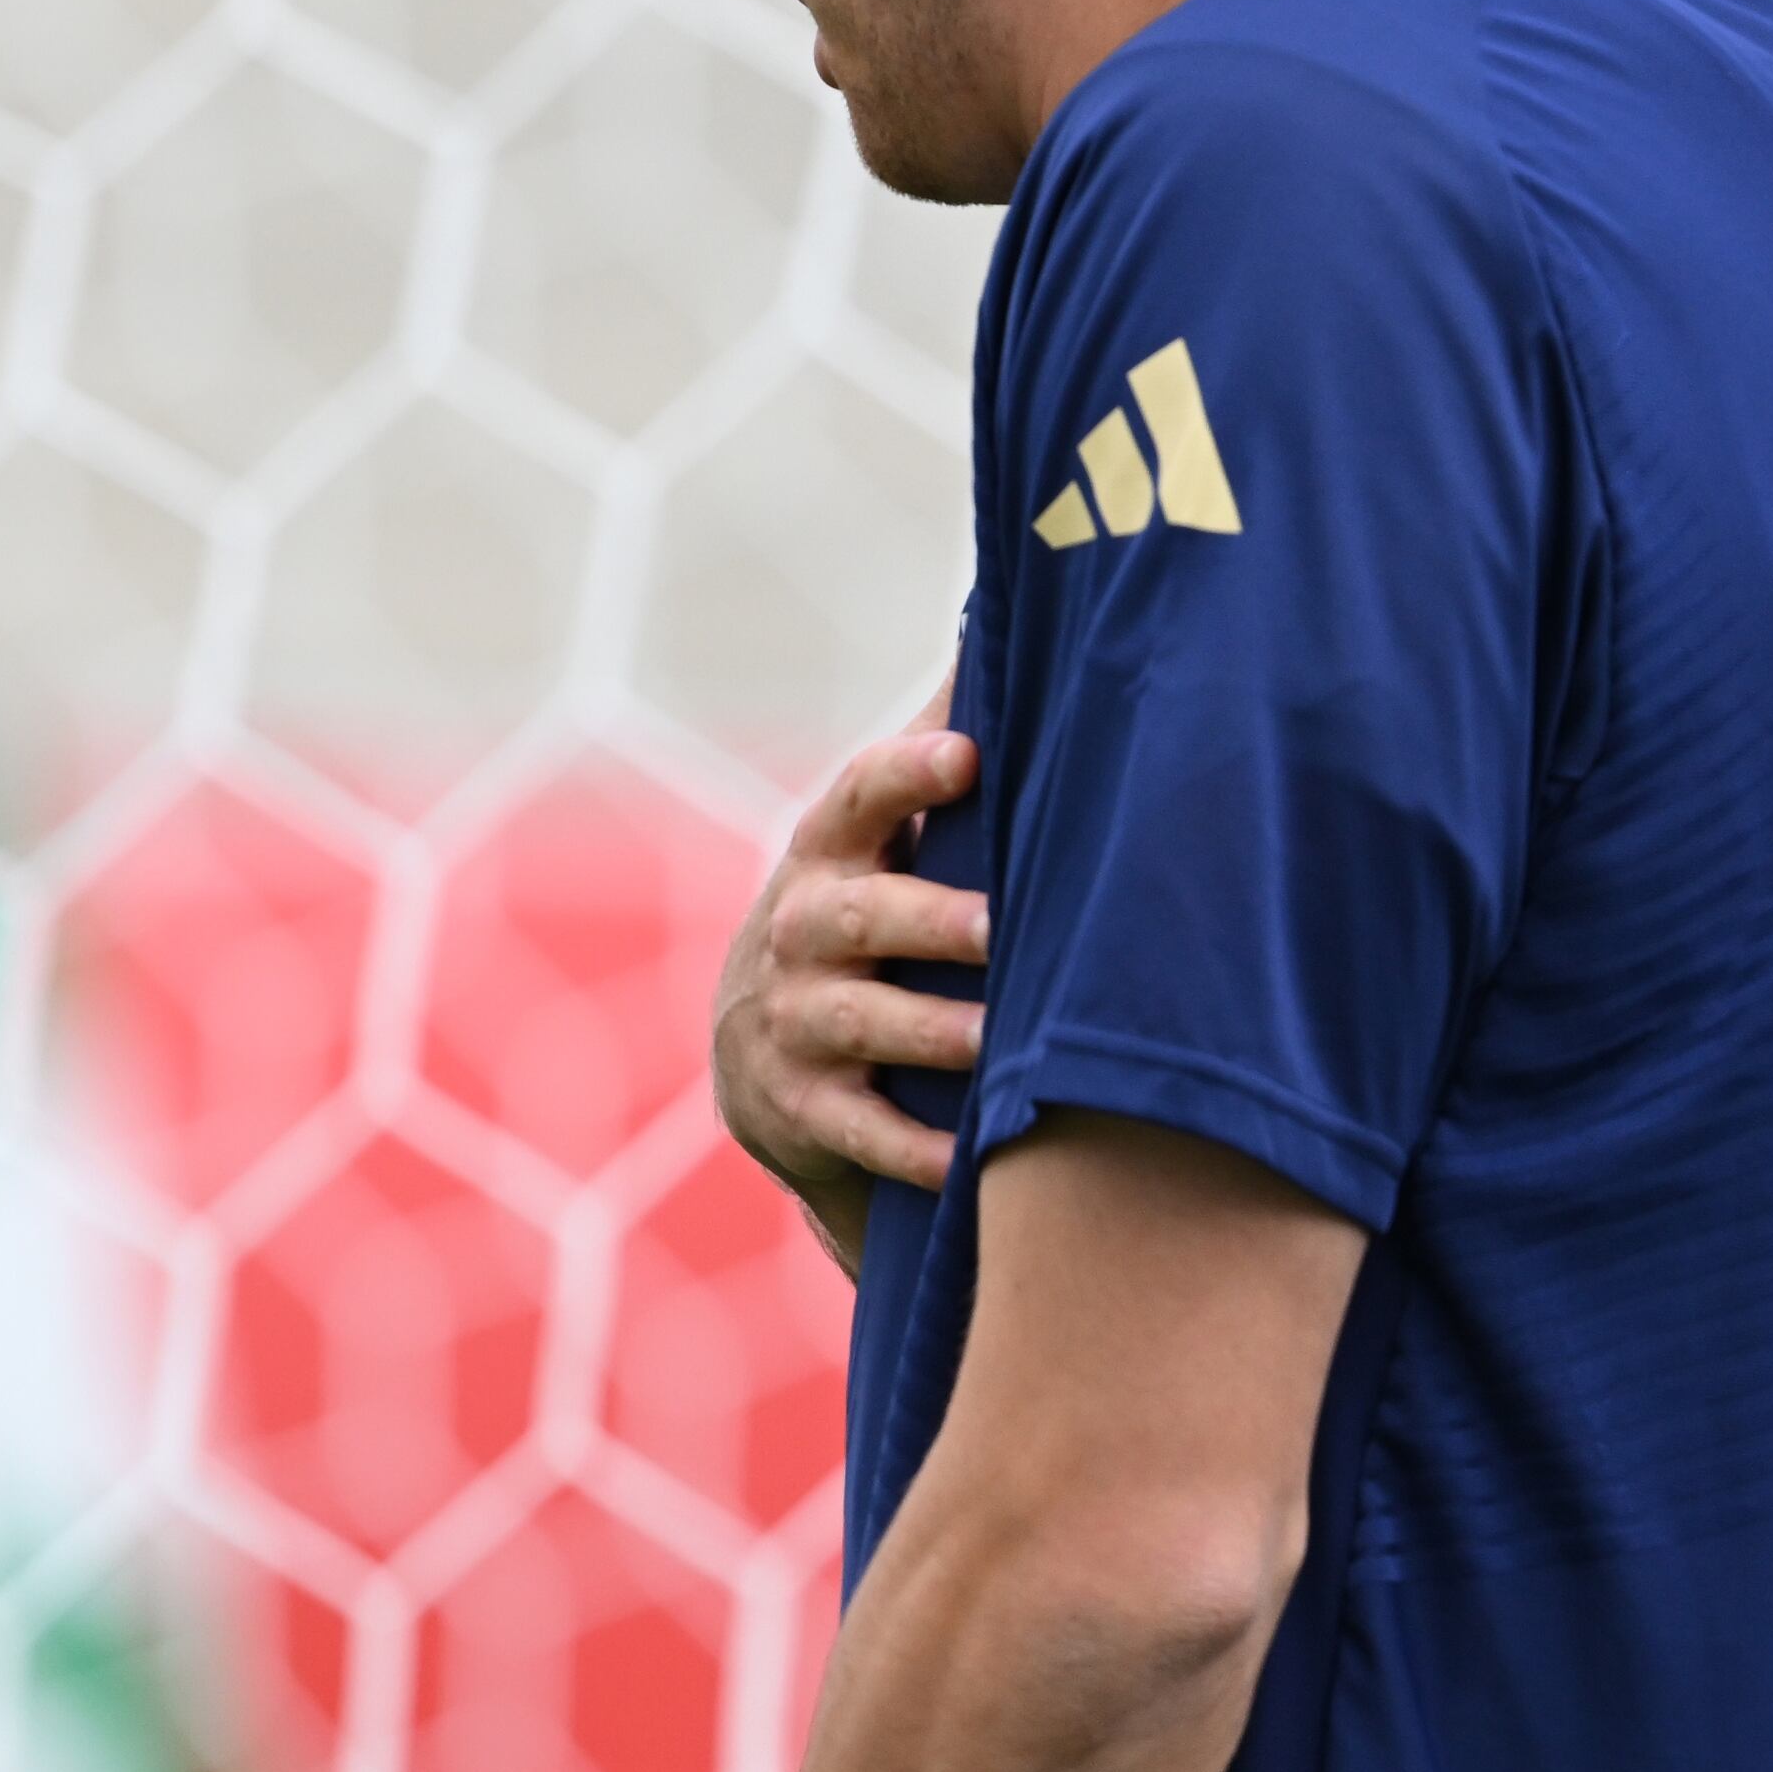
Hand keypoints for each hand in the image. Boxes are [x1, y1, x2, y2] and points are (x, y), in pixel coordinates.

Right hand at [713, 695, 988, 1276]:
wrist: (770, 1055)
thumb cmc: (872, 908)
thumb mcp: (885, 832)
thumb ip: (940, 742)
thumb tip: (1002, 615)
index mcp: (834, 850)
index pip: (858, 796)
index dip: (908, 774)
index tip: (967, 755)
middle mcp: (802, 928)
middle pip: (856, 916)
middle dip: (926, 917)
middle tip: (998, 924)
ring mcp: (796, 1022)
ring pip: (860, 1022)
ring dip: (931, 1029)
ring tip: (998, 1037)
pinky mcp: (802, 1110)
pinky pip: (859, 1130)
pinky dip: (910, 1148)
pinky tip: (967, 1157)